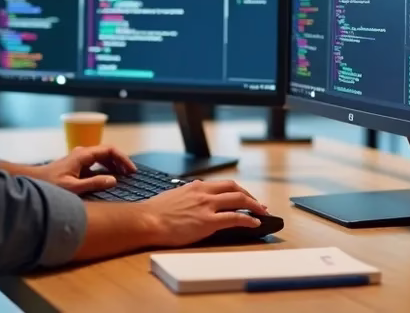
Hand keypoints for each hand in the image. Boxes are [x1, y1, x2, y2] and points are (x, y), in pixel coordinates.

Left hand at [34, 145, 136, 194]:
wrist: (33, 182)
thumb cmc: (51, 185)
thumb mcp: (74, 187)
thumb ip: (94, 183)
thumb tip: (114, 180)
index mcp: (83, 155)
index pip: (109, 150)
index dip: (123, 159)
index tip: (132, 171)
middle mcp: (82, 154)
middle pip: (107, 153)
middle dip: (120, 162)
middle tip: (131, 175)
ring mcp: (79, 159)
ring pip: (102, 158)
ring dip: (114, 166)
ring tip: (124, 177)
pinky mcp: (77, 167)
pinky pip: (96, 165)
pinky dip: (106, 170)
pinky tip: (109, 180)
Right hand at [140, 179, 267, 246]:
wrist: (147, 221)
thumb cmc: (155, 212)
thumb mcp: (175, 196)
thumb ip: (189, 196)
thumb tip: (195, 199)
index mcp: (196, 186)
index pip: (223, 184)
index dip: (238, 190)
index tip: (245, 196)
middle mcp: (204, 192)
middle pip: (235, 188)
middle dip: (250, 195)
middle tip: (258, 204)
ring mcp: (207, 206)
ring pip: (239, 200)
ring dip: (254, 206)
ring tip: (262, 213)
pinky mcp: (208, 222)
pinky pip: (235, 218)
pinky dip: (248, 219)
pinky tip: (255, 223)